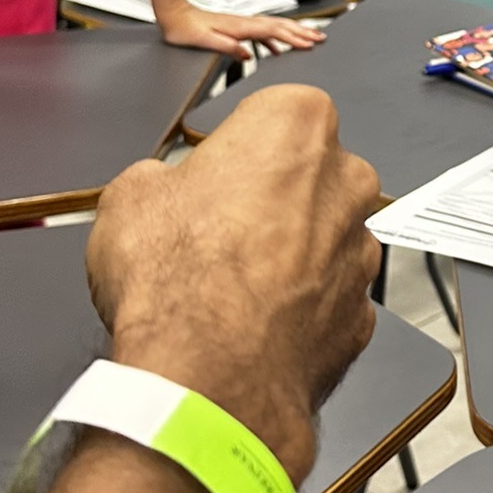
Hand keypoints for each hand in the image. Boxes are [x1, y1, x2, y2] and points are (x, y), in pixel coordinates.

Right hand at [86, 86, 383, 484]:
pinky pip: (326, 299)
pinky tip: (254, 327)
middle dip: (272, 197)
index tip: (211, 173)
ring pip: (324, 240)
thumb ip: (163, 178)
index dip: (237, 147)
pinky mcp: (362, 316)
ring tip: (228, 288)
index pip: (276, 113)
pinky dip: (299, 310)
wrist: (209, 379)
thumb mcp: (130, 196)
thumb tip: (164, 191)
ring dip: (288, 255)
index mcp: (298, 126)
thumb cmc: (176, 275)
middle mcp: (348, 181)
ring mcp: (362, 252)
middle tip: (216, 230)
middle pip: (310, 176)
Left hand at [156, 2, 326, 61]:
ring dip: (294, 32)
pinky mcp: (238, 28)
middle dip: (302, 31)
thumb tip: (246, 54)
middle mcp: (244, 23)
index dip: (293, 37)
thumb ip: (225, 46)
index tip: (309, 43)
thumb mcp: (203, 41)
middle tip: (320, 37)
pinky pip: (264, 33)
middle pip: (280, 26)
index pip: (273, 31)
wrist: (174, 15)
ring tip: (310, 38)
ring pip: (274, 27)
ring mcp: (242, 24)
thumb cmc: (185, 29)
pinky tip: (279, 48)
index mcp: (239, 27)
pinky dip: (277, 39)